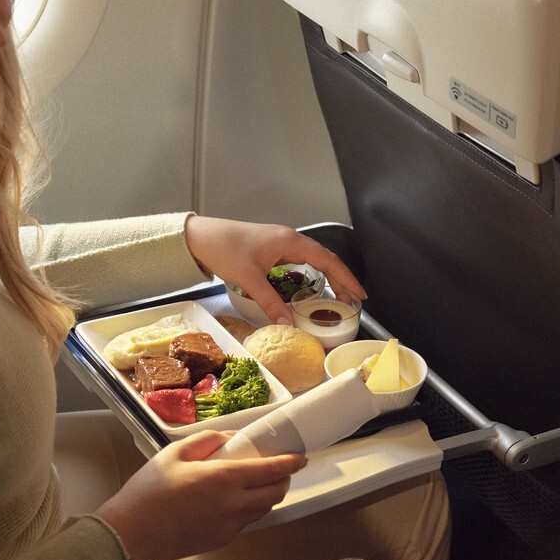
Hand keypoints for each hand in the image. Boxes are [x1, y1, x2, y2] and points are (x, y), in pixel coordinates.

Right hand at [96, 430, 306, 559]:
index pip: (272, 470)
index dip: (290, 463)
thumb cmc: (148, 493)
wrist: (131, 535)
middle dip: (283, 480)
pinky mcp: (222, 540)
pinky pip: (245, 522)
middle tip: (277, 469)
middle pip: (276, 494)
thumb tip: (230, 438)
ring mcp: (230, 526)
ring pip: (263, 510)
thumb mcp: (175, 453)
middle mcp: (234, 505)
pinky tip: (230, 500)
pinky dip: (248, 508)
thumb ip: (208, 441)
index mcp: (224, 479)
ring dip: (267, 495)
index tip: (299, 458)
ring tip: (254, 482)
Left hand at [183, 216, 366, 325]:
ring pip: (313, 259)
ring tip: (337, 295)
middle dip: (341, 279)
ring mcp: (280, 242)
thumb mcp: (249, 279)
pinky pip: (299, 261)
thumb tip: (288, 323)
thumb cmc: (223, 248)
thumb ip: (271, 303)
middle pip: (324, 259)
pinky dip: (311, 274)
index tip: (359, 293)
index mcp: (290, 241)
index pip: (327, 260)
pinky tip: (310, 287)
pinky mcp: (271, 248)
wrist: (200, 236)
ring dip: (327, 276)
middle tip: (354, 300)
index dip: (346, 278)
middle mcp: (289, 239)